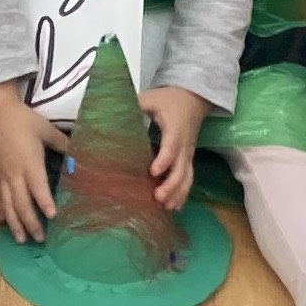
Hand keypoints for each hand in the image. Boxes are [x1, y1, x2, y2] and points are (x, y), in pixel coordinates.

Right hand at [0, 85, 59, 242]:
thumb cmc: (22, 120)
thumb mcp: (45, 129)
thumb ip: (63, 143)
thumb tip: (79, 156)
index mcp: (29, 162)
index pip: (38, 187)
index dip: (45, 202)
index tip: (53, 217)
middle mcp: (15, 173)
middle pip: (22, 203)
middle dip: (31, 222)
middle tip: (40, 239)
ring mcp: (3, 176)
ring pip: (8, 205)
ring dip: (15, 224)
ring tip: (21, 240)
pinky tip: (2, 222)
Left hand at [145, 85, 212, 209]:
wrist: (194, 98)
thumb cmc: (170, 99)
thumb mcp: (152, 98)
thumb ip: (135, 105)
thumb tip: (112, 112)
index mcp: (175, 129)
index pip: (171, 147)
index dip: (163, 160)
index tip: (152, 172)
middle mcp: (184, 145)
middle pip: (181, 169)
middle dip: (171, 185)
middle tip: (157, 197)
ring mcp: (188, 154)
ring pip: (187, 177)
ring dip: (178, 193)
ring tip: (166, 207)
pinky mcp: (188, 159)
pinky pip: (188, 178)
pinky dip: (182, 193)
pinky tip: (174, 207)